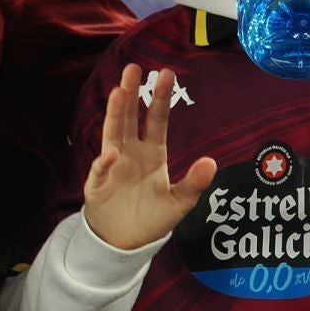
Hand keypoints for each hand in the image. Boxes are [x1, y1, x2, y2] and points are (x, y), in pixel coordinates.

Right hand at [82, 64, 217, 250]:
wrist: (124, 242)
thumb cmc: (151, 218)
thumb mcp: (179, 204)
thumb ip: (194, 184)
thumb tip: (211, 162)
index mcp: (152, 153)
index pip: (157, 120)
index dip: (161, 98)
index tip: (166, 73)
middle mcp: (131, 153)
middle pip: (130, 118)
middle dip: (132, 94)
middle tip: (134, 68)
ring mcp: (113, 165)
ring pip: (113, 133)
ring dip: (115, 113)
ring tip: (118, 91)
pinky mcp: (98, 184)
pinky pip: (101, 169)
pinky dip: (106, 162)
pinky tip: (112, 154)